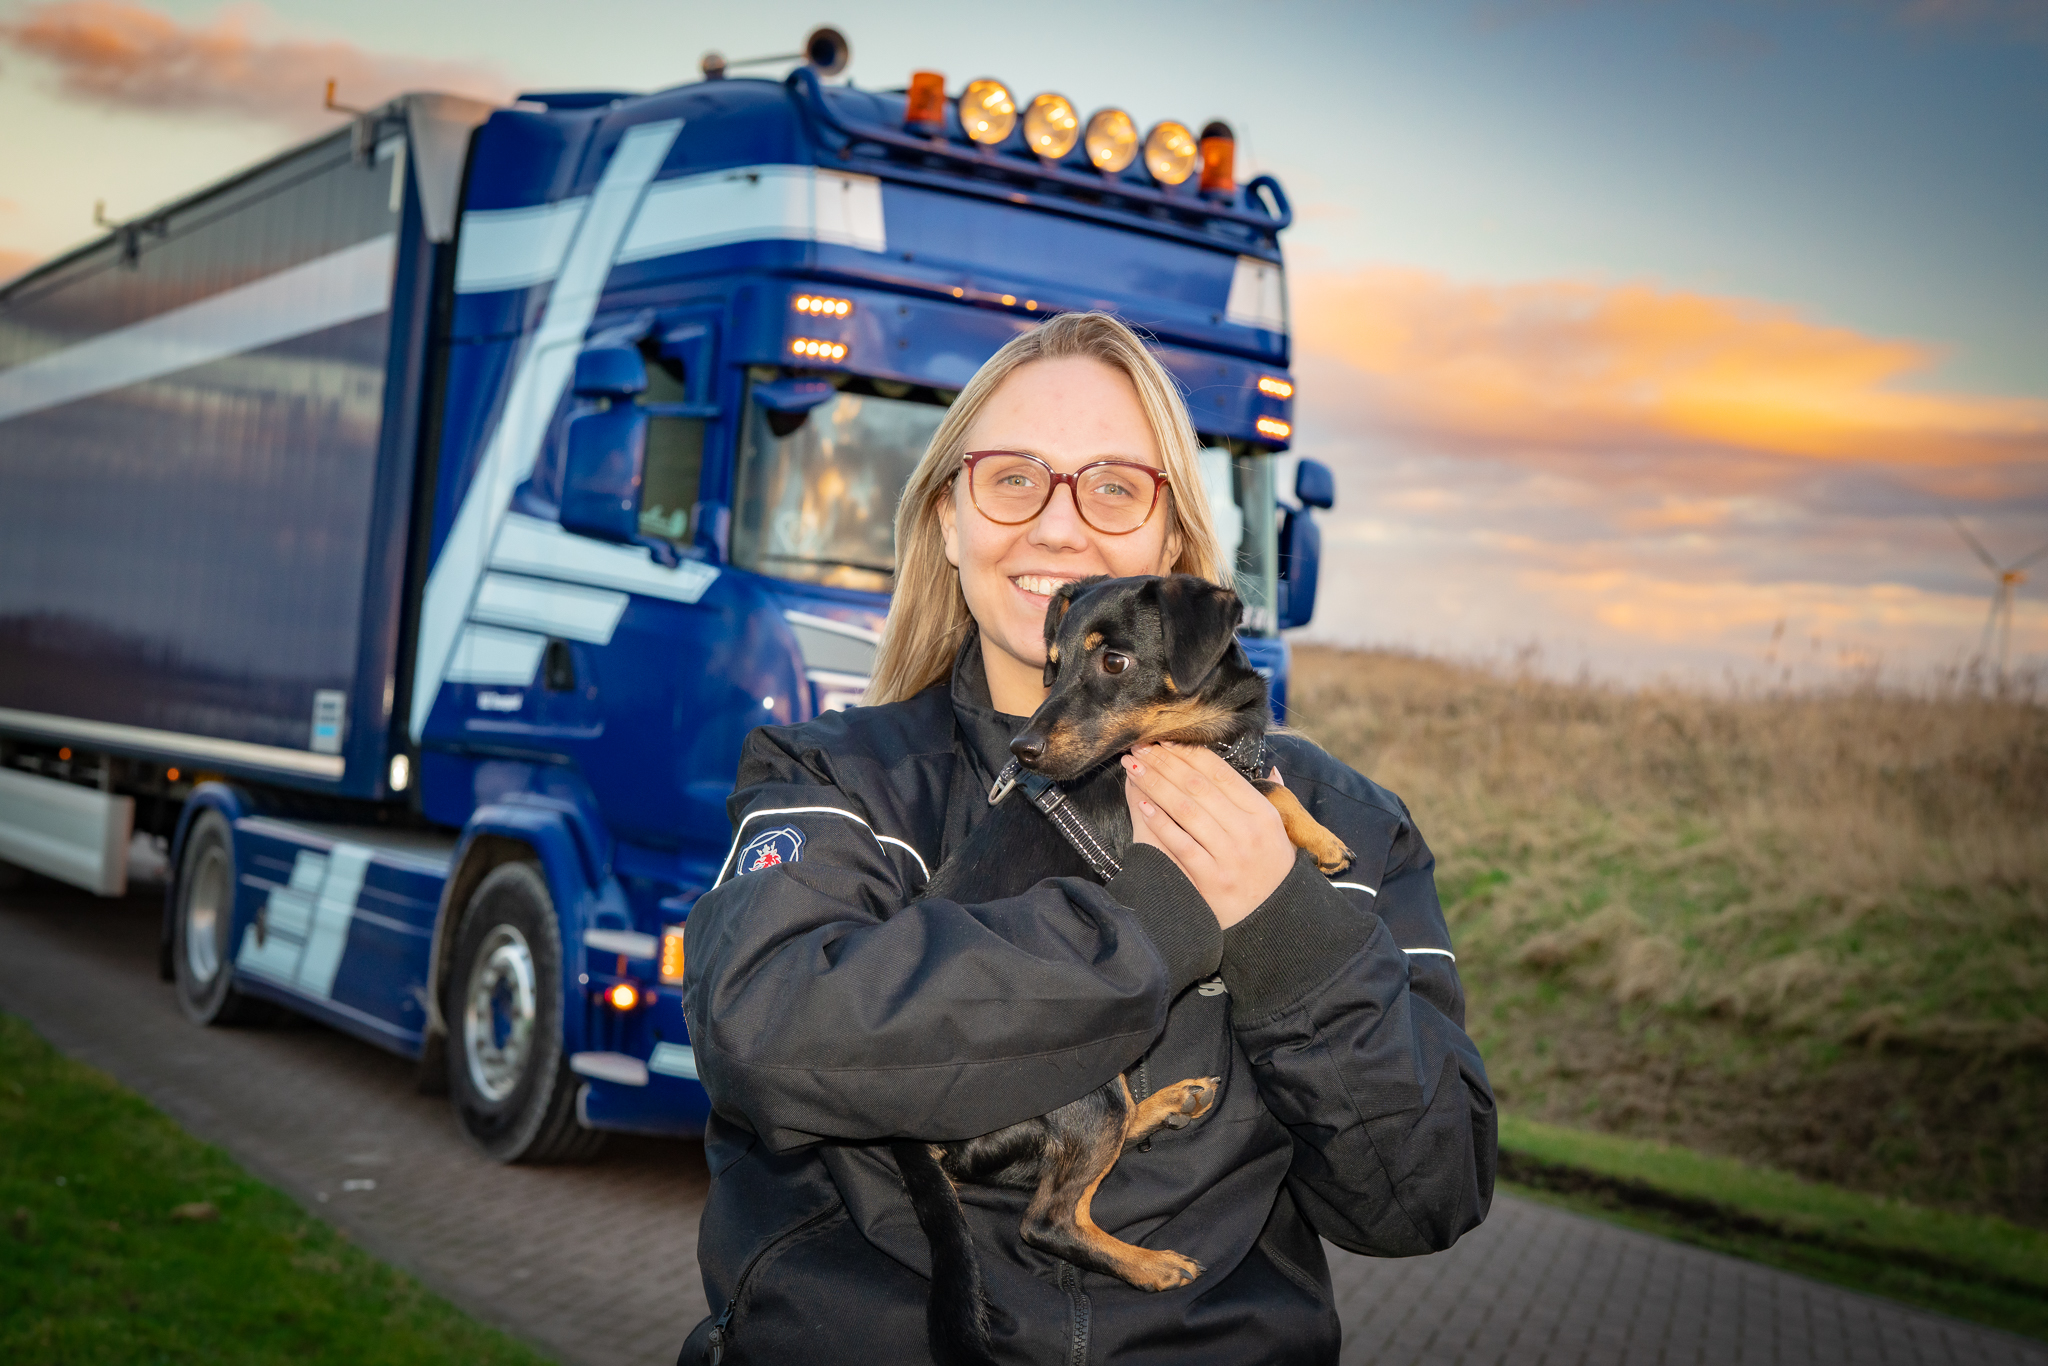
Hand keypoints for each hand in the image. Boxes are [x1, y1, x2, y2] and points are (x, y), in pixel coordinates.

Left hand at [1121, 744, 1295, 930]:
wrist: (1275, 919)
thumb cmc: (1271, 869)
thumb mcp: (1280, 832)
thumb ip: (1271, 798)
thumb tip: (1270, 769)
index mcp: (1263, 814)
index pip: (1221, 773)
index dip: (1189, 753)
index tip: (1165, 740)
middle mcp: (1247, 832)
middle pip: (1198, 787)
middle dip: (1165, 763)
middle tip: (1140, 747)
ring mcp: (1228, 857)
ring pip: (1185, 810)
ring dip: (1155, 784)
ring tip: (1134, 767)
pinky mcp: (1210, 880)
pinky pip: (1180, 844)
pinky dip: (1160, 822)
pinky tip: (1142, 803)